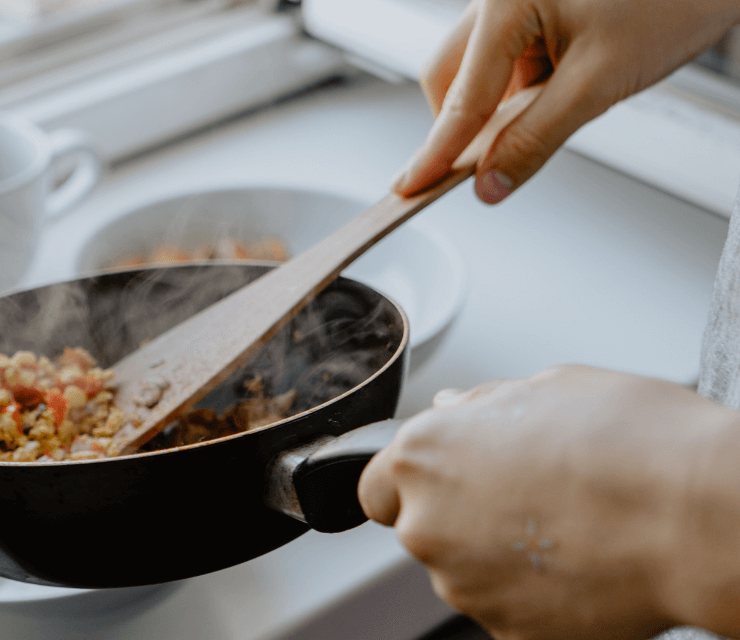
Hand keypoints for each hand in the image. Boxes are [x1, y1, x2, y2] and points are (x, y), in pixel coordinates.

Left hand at [359, 365, 739, 639]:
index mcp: (424, 455)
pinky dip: (533, 593)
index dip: (410, 483)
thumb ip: (482, 406)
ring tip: (567, 524)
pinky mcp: (509, 632)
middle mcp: (428, 524)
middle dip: (460, 514)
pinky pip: (508, 607)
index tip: (444, 479)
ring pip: (465, 570)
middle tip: (528, 493)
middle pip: (423, 528)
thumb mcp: (547, 387)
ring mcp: (466, 586)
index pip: (376, 486)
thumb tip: (455, 409)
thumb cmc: (629, 441)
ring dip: (498, 553)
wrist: (694, 516)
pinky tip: (581, 562)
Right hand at [391, 0, 739, 203]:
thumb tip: (492, 182)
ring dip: (498, 106)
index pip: (460, 96)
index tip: (411, 186)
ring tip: (557, 109)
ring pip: (477, 69)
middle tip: (480, 165)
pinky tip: (562, 90)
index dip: (435, 151)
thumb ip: (536, 138)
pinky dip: (522, 88)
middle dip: (462, 124)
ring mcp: (516, 1)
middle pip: (449, 75)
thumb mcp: (599, 82)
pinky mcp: (536, 9)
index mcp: (508, 0)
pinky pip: (507, 58)